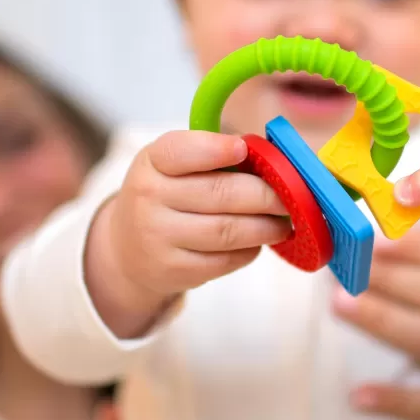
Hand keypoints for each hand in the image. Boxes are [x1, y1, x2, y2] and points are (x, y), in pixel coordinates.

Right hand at [85, 130, 290, 336]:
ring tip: (284, 222)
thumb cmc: (166, 195)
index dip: (215, 149)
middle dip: (266, 195)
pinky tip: (258, 241)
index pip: (182, 152)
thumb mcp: (173, 166)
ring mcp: (159, 238)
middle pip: (221, 194)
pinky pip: (225, 260)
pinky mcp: (174, 270)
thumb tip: (274, 163)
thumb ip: (212, 157)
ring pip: (228, 231)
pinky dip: (250, 249)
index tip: (244, 149)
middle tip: (291, 197)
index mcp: (152, 162)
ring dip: (266, 227)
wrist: (128, 247)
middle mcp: (149, 198)